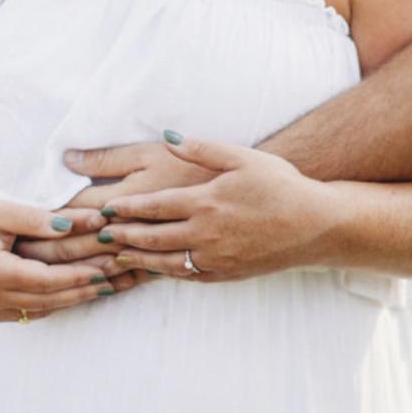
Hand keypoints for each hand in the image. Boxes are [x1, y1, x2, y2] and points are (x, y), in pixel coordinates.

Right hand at [0, 198, 147, 321]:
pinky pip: (31, 313)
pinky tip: (78, 294)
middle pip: (49, 299)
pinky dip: (56, 303)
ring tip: (105, 288)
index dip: (78, 277)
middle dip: (83, 290)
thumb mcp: (1, 211)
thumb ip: (37, 219)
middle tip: (115, 281)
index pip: (47, 280)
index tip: (106, 270)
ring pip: (42, 310)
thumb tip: (71, 225)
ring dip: (74, 300)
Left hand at [90, 135, 336, 282]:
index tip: (103, 209)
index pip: (153, 206)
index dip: (125, 208)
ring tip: (114, 256)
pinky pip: (185, 275)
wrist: (315, 225)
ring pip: (164, 261)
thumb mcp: (242, 157)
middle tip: (96, 235)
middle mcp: (205, 233)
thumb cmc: (280, 185)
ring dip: (135, 258)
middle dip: (121, 236)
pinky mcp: (224, 274)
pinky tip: (153, 269)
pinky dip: (162, 273)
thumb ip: (202, 149)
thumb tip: (168, 138)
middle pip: (151, 237)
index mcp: (205, 201)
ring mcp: (214, 258)